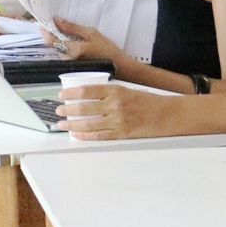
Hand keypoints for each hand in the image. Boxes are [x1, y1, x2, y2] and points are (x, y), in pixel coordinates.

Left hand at [43, 18, 122, 67]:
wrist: (117, 66)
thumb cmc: (107, 49)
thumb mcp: (91, 33)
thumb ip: (72, 27)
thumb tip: (56, 20)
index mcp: (72, 50)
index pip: (51, 41)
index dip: (44, 31)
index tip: (39, 22)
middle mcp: (68, 59)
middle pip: (52, 45)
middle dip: (48, 34)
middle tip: (47, 22)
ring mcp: (69, 64)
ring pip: (57, 50)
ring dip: (54, 39)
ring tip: (56, 28)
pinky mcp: (72, 66)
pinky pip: (62, 54)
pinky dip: (61, 45)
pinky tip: (65, 38)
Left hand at [55, 82, 176, 139]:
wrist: (167, 114)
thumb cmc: (148, 102)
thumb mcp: (128, 90)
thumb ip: (109, 93)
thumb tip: (87, 97)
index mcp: (116, 90)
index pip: (87, 90)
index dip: (71, 93)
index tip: (62, 95)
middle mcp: (115, 104)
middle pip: (84, 108)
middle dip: (68, 110)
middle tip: (58, 110)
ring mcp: (118, 120)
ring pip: (88, 124)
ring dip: (72, 124)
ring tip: (62, 124)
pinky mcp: (121, 133)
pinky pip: (99, 136)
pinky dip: (85, 136)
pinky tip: (76, 134)